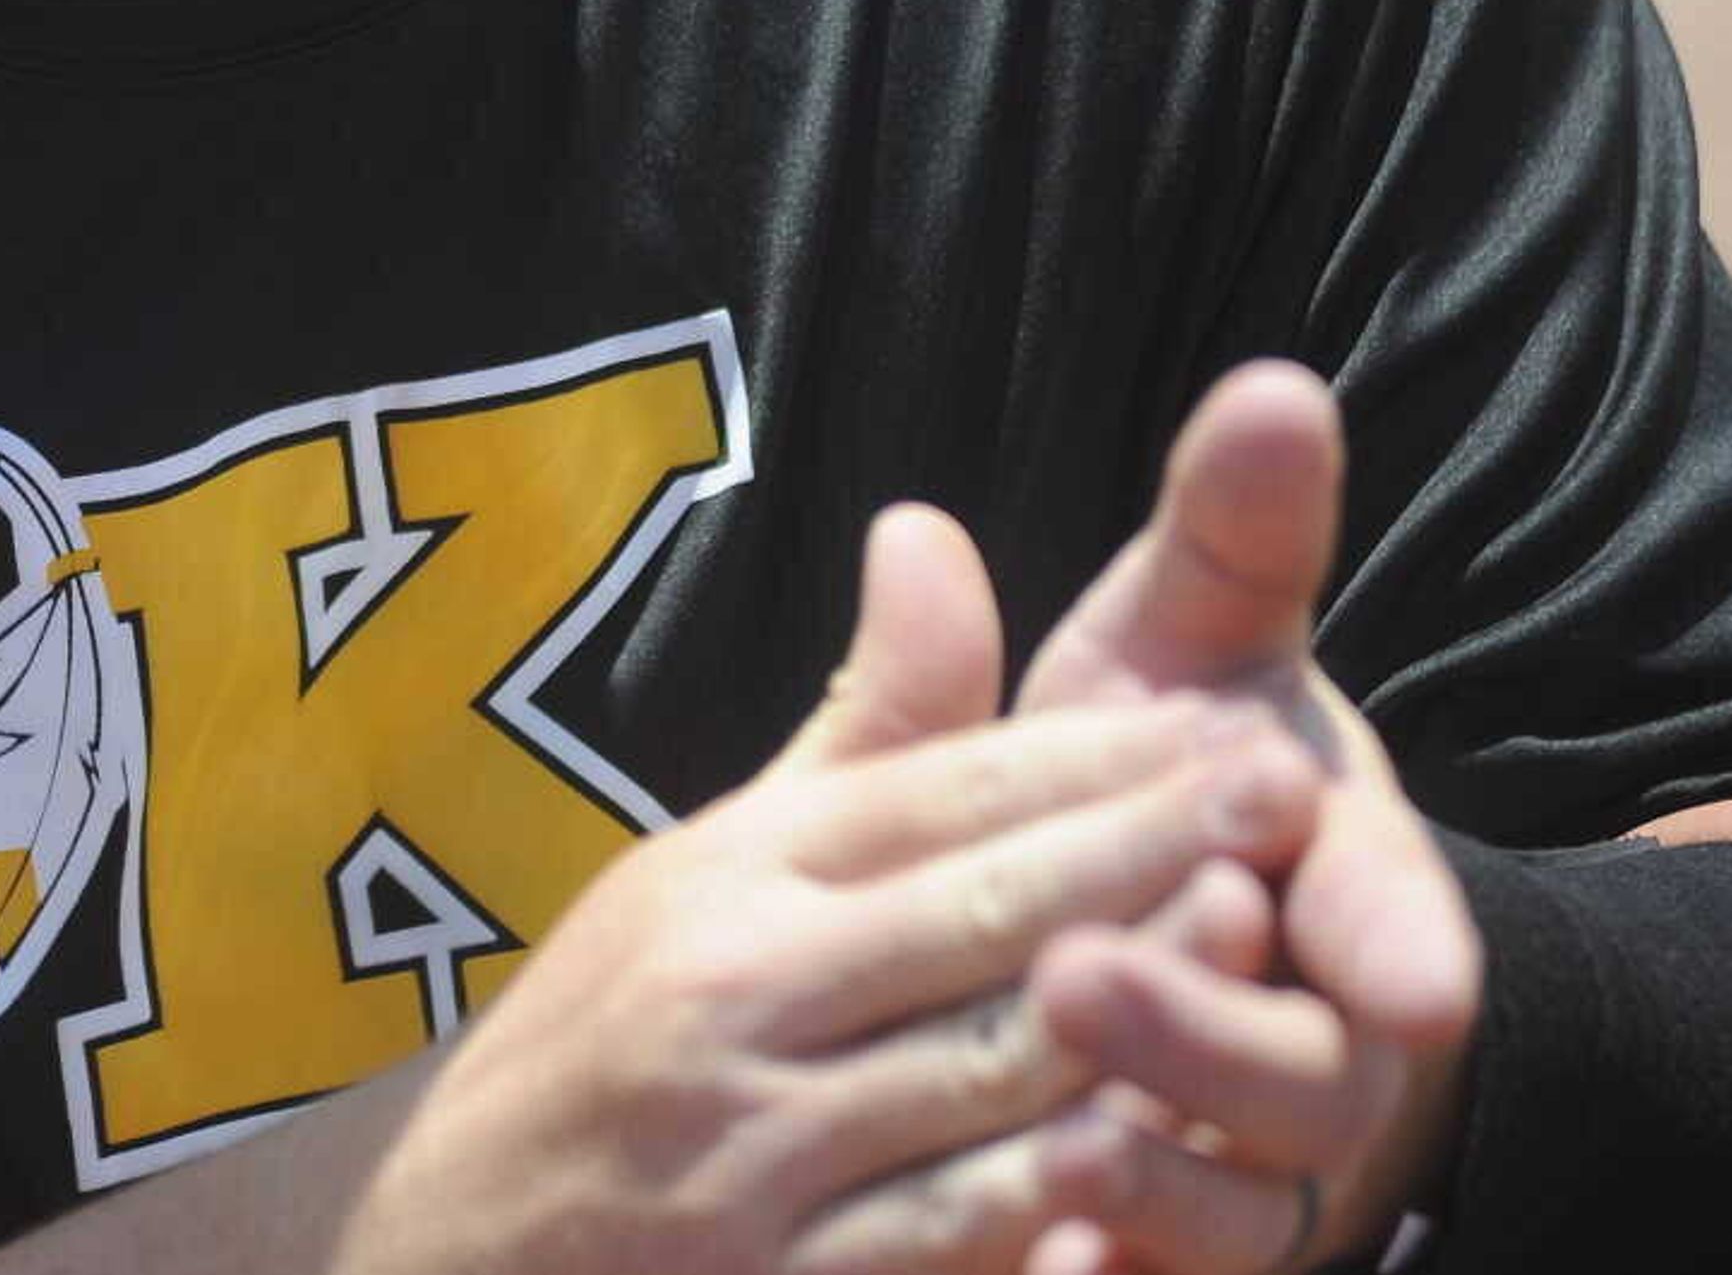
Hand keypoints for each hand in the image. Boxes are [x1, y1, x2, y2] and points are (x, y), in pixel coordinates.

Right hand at [342, 507, 1322, 1274]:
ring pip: (979, 1073)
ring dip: (1132, 1009)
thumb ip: (862, 728)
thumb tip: (933, 529)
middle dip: (1145, 849)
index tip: (1230, 721)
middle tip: (1292, 788)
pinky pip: (948, 1232)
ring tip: (1269, 948)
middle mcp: (731, 996)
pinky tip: (1159, 1152)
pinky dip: (1054, 1193)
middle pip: (974, 914)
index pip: (929, 797)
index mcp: (723, 880)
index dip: (1087, 759)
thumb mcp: (709, 867)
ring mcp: (751, 1151)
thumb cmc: (615, 1037)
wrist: (439, 1243)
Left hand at [1013, 363, 1483, 1274]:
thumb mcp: (1192, 651)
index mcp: (1345, 895)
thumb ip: (1234, 537)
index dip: (1403, 942)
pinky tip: (1031, 1265)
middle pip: (1305, 1078)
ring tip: (1049, 1138)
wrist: (1143, 938)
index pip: (1403, 926)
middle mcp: (1325, 1046)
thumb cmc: (1167, 780)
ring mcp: (1256, 1169)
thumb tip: (1271, 388)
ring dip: (1151, 1177)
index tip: (1406, 974)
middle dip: (1210, 1036)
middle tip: (1083, 979)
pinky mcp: (1173, 1252)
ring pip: (1235, 1209)